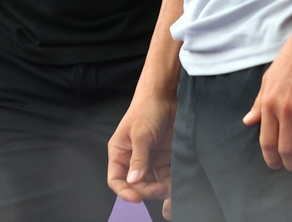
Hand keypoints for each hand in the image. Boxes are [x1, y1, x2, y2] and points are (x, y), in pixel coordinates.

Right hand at [108, 93, 175, 217]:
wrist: (165, 94)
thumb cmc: (146, 108)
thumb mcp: (140, 134)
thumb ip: (138, 159)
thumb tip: (133, 181)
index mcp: (120, 152)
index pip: (116, 179)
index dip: (124, 191)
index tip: (137, 198)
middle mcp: (132, 158)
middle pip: (135, 184)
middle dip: (146, 190)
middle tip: (158, 190)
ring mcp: (148, 158)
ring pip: (151, 183)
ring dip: (158, 190)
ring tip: (168, 190)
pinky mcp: (163, 157)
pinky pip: (164, 176)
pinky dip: (169, 183)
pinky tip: (174, 186)